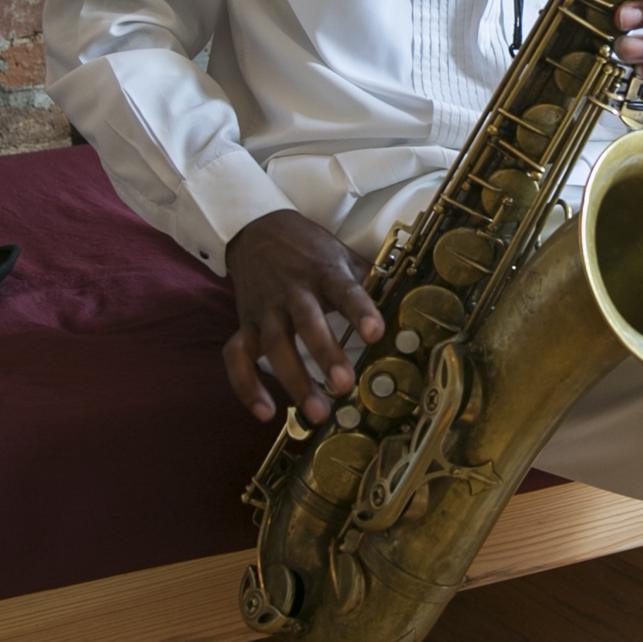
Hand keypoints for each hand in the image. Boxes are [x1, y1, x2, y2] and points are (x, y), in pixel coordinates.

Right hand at [224, 213, 385, 427]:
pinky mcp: (246, 323)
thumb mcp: (340, 255)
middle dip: (324, 354)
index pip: (344, 290)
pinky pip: (237, 356)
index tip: (375, 333)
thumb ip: (366, 281)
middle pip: (306, 322)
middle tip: (343, 386)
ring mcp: (266, 308)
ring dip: (294, 379)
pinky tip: (265, 412)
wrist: (256, 229)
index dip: (360, 311)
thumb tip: (404, 302)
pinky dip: (246, 385)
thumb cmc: (308, 249)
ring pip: (275, 344)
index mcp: (324, 272)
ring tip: (316, 411)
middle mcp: (293, 291)